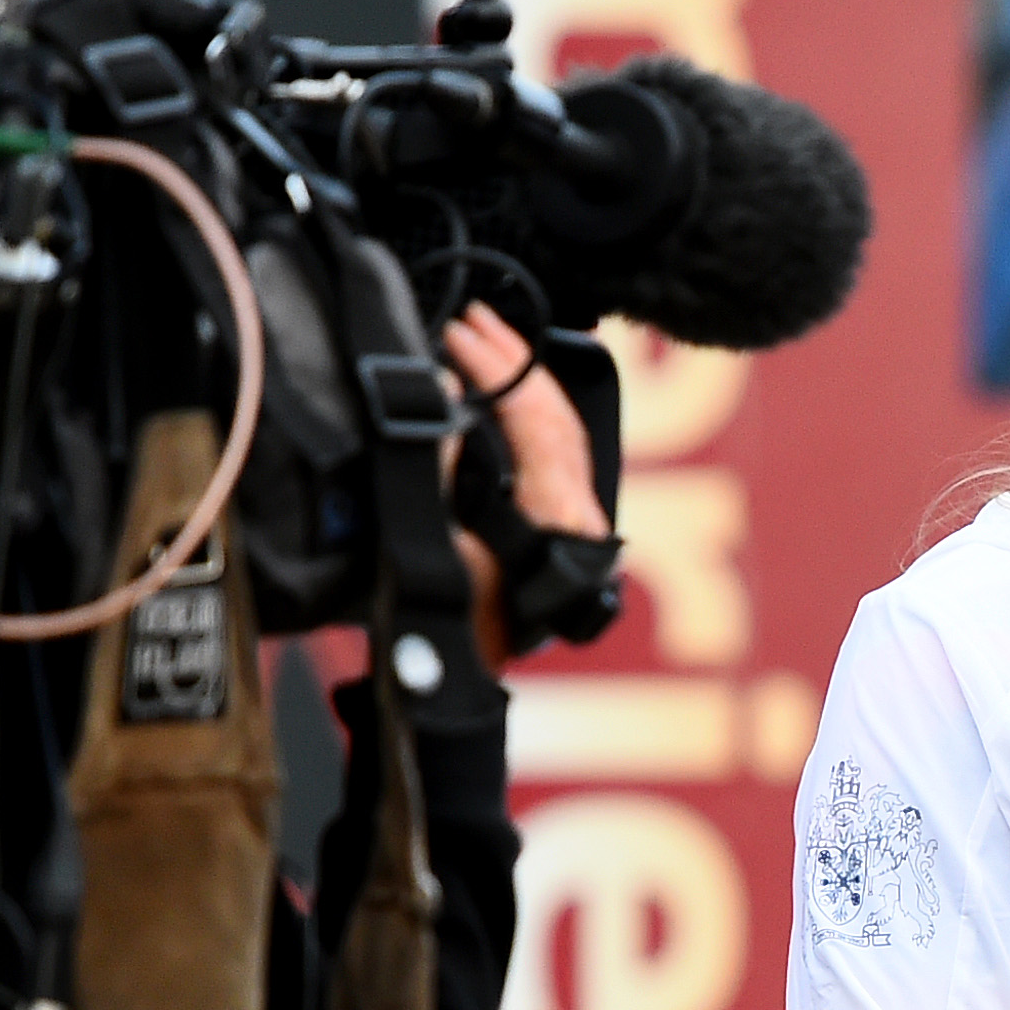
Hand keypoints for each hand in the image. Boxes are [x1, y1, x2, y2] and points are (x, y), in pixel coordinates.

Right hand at [434, 305, 607, 666]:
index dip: (499, 370)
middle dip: (515, 362)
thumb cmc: (445, 628)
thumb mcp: (431, 544)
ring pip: (563, 434)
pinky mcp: (561, 529)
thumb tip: (449, 393)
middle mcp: (579, 521)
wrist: (459, 689)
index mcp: (558, 522)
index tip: (458, 335)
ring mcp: (576, 525)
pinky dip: (530, 413)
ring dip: (524, 381)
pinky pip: (556, 455)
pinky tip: (503, 388)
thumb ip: (441, 465)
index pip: (540, 422)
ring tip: (485, 338)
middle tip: (472, 320)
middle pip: (559, 420)